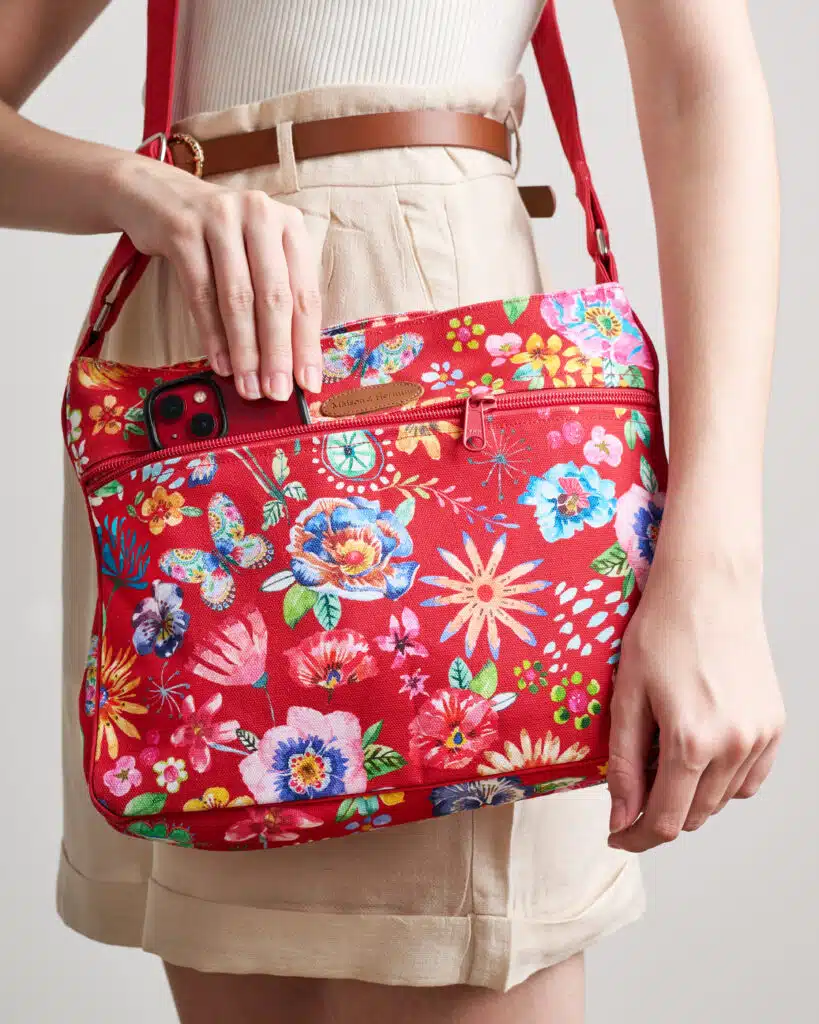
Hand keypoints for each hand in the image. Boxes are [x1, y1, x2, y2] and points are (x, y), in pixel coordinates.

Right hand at [106, 153, 321, 401]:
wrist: (158, 196)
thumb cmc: (219, 238)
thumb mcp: (256, 254)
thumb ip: (276, 297)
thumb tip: (290, 364)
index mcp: (290, 225)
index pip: (305, 293)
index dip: (307, 343)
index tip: (308, 383)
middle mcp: (260, 215)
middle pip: (275, 296)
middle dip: (278, 352)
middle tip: (278, 391)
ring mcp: (221, 218)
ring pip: (237, 297)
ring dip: (245, 350)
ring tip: (249, 386)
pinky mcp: (183, 229)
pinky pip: (201, 293)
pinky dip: (212, 334)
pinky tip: (221, 363)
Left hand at [606, 555, 784, 851]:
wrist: (708, 589)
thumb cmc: (660, 633)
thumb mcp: (627, 696)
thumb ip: (625, 764)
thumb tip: (621, 818)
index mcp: (691, 742)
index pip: (665, 822)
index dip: (635, 837)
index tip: (616, 835)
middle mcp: (733, 747)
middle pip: (694, 816)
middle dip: (659, 814)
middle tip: (632, 790)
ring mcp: (759, 737)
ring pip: (721, 800)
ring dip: (690, 796)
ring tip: (663, 759)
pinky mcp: (774, 726)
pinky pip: (749, 779)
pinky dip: (722, 781)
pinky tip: (700, 755)